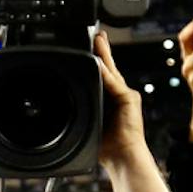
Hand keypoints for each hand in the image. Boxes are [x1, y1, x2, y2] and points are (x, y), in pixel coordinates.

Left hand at [94, 32, 148, 168]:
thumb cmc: (107, 147)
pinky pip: (114, 83)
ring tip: (98, 39)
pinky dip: (105, 73)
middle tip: (96, 34)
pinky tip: (98, 63)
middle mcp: (120, 95)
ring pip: (112, 71)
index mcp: (110, 100)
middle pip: (109, 68)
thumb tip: (63, 107)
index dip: (97, 61)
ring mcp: (126, 95)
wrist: (123, 157)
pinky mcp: (130, 99)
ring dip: (104, 55)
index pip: (103, 76)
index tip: (90, 46)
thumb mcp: (90, 125)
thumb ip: (83, 112)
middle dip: (102, 50)